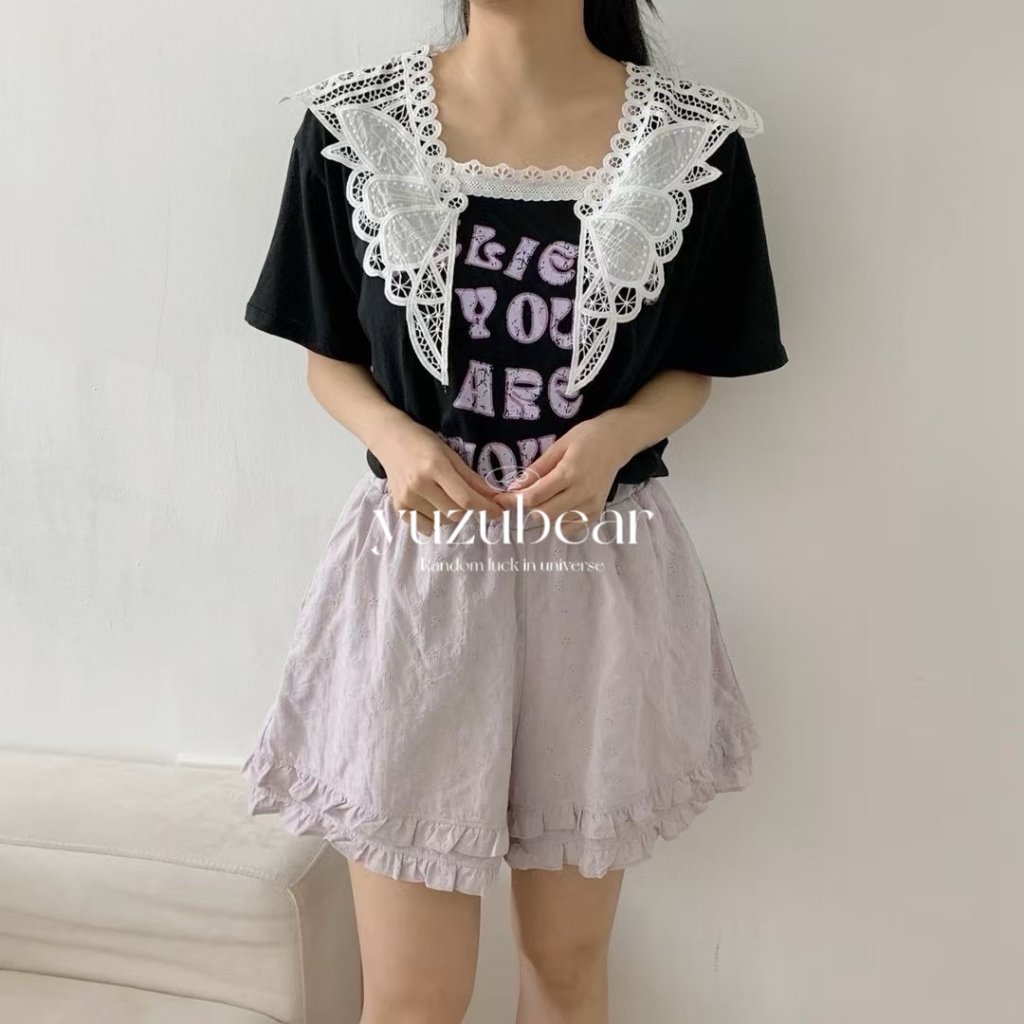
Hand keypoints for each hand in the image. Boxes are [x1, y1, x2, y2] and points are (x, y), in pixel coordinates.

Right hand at [373, 419, 504, 527]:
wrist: (389, 439)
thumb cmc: (423, 442)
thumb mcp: (451, 454)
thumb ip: (471, 478)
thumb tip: (494, 497)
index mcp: (435, 467)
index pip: (465, 498)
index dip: (485, 508)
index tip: (497, 512)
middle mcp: (419, 484)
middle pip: (455, 513)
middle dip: (467, 509)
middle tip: (465, 497)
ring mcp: (407, 498)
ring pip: (442, 521)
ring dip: (450, 514)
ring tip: (443, 496)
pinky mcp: (399, 507)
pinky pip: (425, 527)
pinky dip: (435, 522)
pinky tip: (432, 506)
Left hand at [493, 416, 630, 538]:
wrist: (617, 441)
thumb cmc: (586, 438)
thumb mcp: (558, 446)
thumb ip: (537, 469)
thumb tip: (514, 488)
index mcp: (570, 473)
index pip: (535, 497)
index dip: (513, 501)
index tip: (502, 498)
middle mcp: (582, 493)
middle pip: (543, 515)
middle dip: (526, 509)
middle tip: (520, 499)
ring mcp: (591, 505)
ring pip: (555, 524)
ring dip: (541, 515)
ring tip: (540, 500)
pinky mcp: (596, 512)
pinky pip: (570, 528)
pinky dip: (558, 522)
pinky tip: (556, 507)